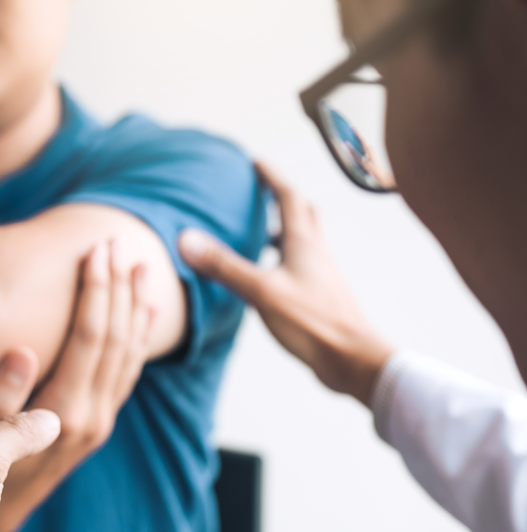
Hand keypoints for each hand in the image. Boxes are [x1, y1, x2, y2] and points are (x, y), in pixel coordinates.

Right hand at [0, 241, 154, 531]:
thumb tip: (23, 351)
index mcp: (61, 414)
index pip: (89, 338)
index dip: (96, 290)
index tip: (97, 250)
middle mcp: (90, 418)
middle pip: (116, 339)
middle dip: (118, 288)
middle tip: (119, 242)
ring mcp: (98, 424)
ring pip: (129, 355)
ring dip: (135, 309)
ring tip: (142, 268)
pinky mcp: (98, 426)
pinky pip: (127, 375)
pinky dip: (138, 340)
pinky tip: (142, 316)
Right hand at [178, 161, 393, 405]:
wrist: (351, 360)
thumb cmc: (313, 323)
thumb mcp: (261, 291)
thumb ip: (224, 266)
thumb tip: (187, 239)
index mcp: (304, 243)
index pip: (288, 197)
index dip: (271, 177)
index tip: (255, 163)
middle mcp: (316, 253)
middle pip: (304, 214)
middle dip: (283, 199)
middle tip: (262, 192)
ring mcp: (320, 276)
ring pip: (304, 241)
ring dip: (285, 230)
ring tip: (261, 233)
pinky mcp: (319, 297)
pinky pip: (301, 267)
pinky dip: (284, 260)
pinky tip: (269, 277)